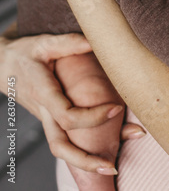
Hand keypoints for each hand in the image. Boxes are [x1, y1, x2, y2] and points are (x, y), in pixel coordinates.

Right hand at [1, 31, 128, 172]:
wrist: (1, 65)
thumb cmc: (23, 54)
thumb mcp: (43, 43)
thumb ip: (69, 43)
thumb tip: (96, 41)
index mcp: (43, 93)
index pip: (67, 116)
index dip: (93, 117)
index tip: (117, 108)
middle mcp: (44, 112)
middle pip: (60, 146)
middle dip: (86, 161)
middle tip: (113, 167)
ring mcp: (45, 119)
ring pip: (61, 148)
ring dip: (85, 162)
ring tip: (113, 166)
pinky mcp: (49, 119)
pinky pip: (66, 138)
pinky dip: (84, 147)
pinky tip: (106, 146)